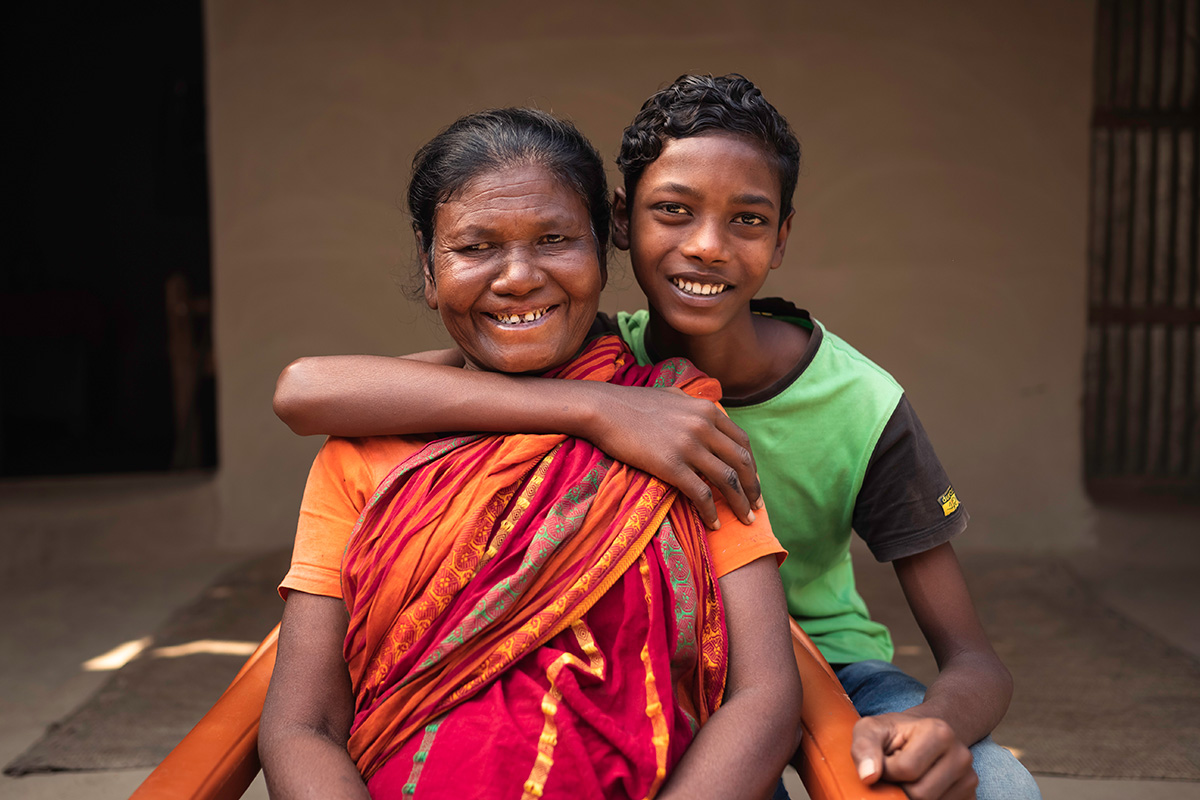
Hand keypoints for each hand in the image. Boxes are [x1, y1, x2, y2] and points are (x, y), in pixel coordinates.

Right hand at [584, 384, 761, 527]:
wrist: (604, 408)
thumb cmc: (634, 402)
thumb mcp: (674, 395)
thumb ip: (695, 405)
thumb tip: (709, 413)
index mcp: (708, 410)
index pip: (743, 442)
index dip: (753, 466)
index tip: (754, 482)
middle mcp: (704, 427)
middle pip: (742, 463)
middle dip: (753, 488)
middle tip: (756, 507)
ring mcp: (688, 446)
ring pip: (727, 481)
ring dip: (740, 504)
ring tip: (745, 520)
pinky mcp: (671, 465)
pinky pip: (700, 493)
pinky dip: (711, 512)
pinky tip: (714, 523)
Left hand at [851, 711, 977, 799]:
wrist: (922, 735)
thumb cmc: (893, 733)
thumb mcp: (871, 730)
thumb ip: (864, 748)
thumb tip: (868, 777)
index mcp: (939, 732)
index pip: (906, 769)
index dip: (887, 771)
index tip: (886, 759)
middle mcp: (961, 755)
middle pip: (921, 794)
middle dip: (900, 787)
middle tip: (897, 772)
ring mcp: (970, 778)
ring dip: (912, 796)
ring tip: (910, 778)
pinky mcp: (971, 796)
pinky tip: (923, 786)